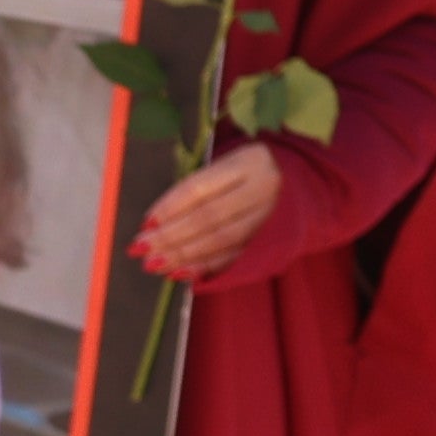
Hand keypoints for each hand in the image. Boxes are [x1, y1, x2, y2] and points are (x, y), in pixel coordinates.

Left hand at [133, 141, 290, 282]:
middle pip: (209, 217)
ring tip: (155, 264)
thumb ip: (193, 190)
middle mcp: (262, 188)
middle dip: (171, 236)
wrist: (293, 180)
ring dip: (184, 255)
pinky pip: (233, 257)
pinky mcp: (270, 239)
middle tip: (141, 249)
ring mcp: (268, 215)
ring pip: (221, 240)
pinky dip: (205, 266)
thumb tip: (152, 224)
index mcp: (247, 163)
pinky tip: (181, 272)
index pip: (199, 188)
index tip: (145, 225)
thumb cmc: (242, 173)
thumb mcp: (222, 167)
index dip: (169, 208)